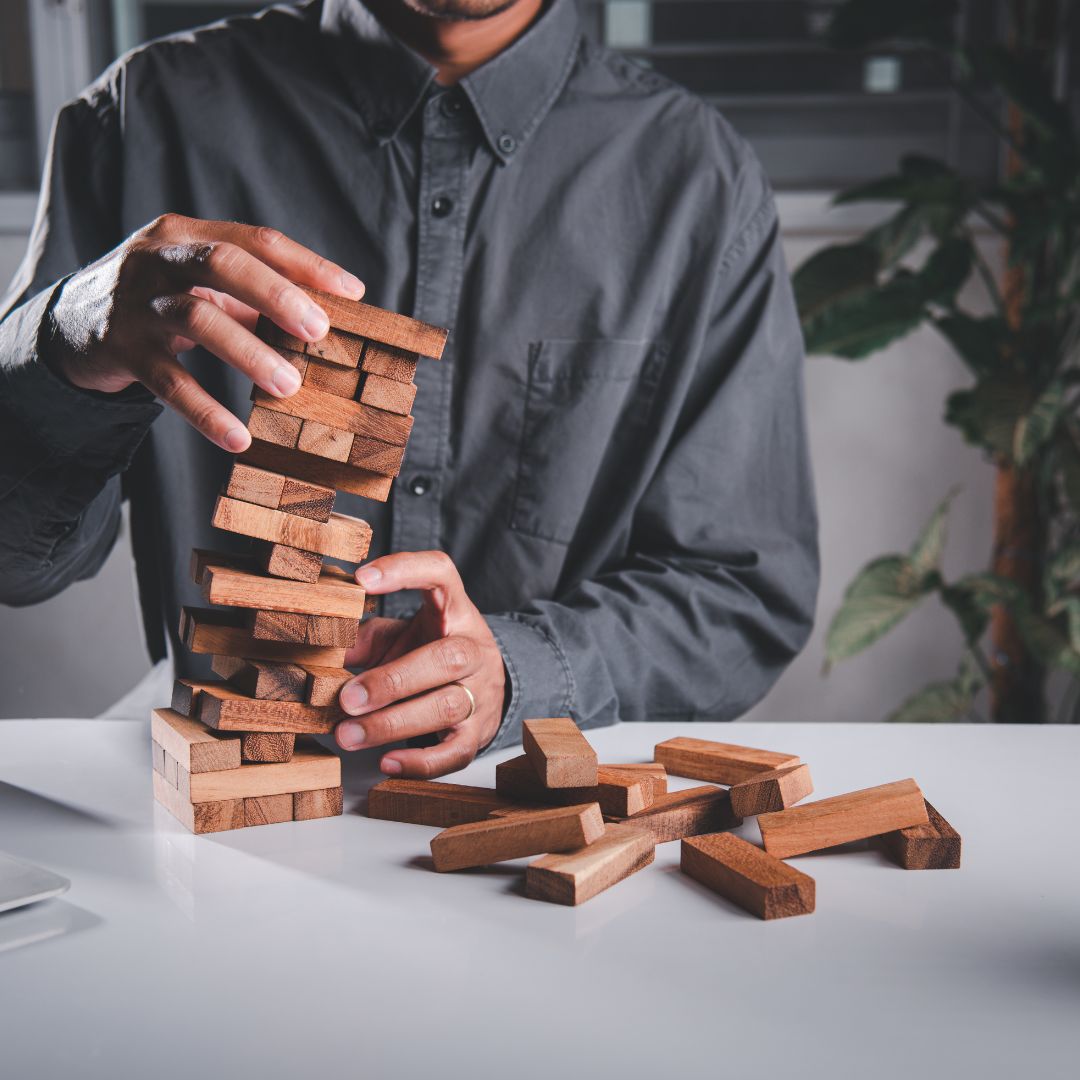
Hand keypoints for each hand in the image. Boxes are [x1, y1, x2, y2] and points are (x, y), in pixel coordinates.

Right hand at [47, 213, 363, 450]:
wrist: (73, 325)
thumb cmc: (161, 301)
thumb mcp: (201, 284)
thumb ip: (253, 295)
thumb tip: (330, 319)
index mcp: (188, 235)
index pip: (256, 240)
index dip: (307, 265)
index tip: (352, 293)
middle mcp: (158, 258)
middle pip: (224, 265)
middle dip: (277, 297)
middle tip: (320, 332)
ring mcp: (135, 302)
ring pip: (197, 319)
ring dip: (249, 354)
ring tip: (290, 387)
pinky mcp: (120, 348)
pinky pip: (168, 382)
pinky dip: (205, 411)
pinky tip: (238, 438)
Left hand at [335, 551, 506, 777]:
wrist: (481, 685)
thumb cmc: (428, 652)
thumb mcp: (399, 635)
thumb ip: (363, 639)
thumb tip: (317, 648)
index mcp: (454, 610)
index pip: (440, 574)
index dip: (404, 571)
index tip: (361, 580)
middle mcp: (475, 647)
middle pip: (446, 658)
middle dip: (392, 680)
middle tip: (345, 698)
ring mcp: (482, 692)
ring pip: (448, 706)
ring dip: (392, 723)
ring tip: (348, 734)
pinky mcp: (479, 733)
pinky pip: (456, 752)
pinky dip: (420, 762)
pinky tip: (387, 763)